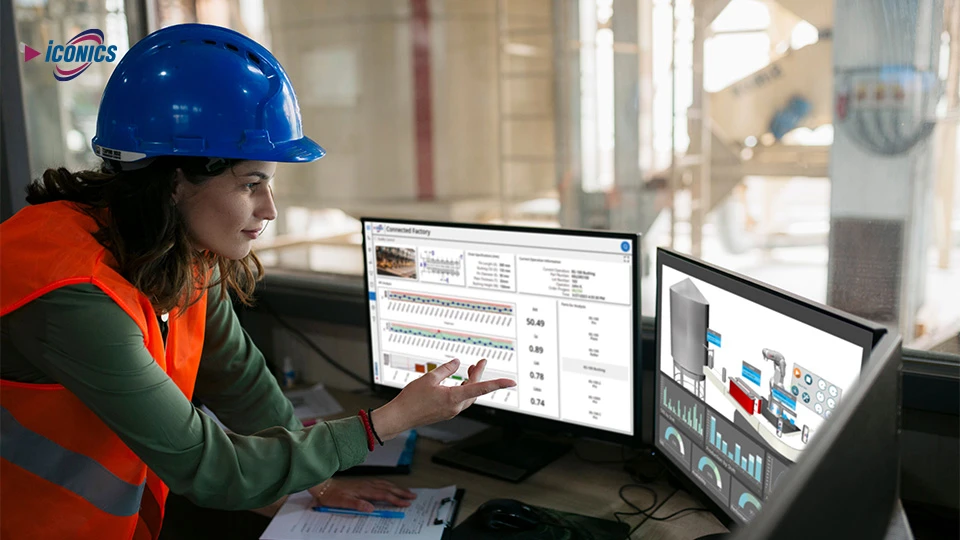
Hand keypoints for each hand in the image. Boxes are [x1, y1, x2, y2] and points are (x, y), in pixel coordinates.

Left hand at [308, 478, 415, 511]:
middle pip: (388, 488)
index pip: (384, 495)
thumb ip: (357, 504)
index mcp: (364, 490)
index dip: (396, 499)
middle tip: (413, 496)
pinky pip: (381, 482)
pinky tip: (392, 486)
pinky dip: (390, 485)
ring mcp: (366, 482)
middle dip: (402, 493)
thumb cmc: (332, 496)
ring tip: (408, 491)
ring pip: (386, 484)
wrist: (324, 486)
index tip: (406, 503)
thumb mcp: (342, 503)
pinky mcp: (364, 482)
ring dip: (398, 488)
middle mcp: (367, 485)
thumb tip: (370, 507)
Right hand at [371, 358, 514, 439]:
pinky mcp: (446, 412)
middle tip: (481, 362)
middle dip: (479, 375)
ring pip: (468, 396)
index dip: (498, 384)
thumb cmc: (411, 399)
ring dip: (472, 382)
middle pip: (475, 390)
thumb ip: (446, 369)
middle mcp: (455, 407)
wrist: (400, 417)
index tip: (511, 382)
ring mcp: (451, 411)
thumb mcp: (429, 378)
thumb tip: (457, 362)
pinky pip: (461, 400)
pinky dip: (464, 389)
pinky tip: (460, 382)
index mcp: (453, 398)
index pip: (480, 388)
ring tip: (471, 368)